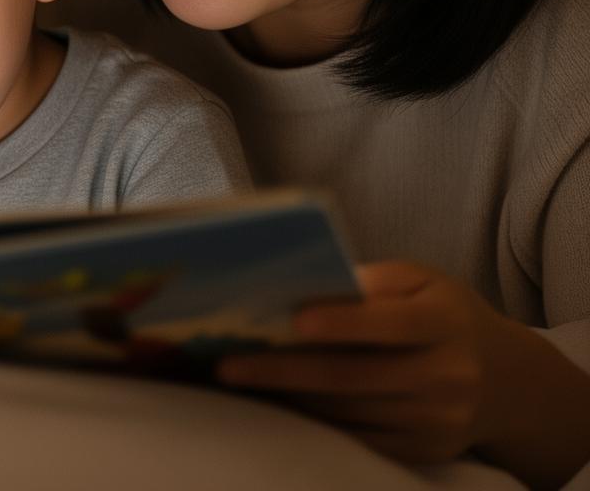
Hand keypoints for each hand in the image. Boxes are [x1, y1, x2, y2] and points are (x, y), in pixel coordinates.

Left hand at [218, 261, 589, 487]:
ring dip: (288, 397)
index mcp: (445, 322)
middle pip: (353, 376)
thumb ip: (371, 281)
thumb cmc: (442, 315)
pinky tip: (276, 402)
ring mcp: (436, 420)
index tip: (293, 321)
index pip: (390, 324)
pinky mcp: (423, 450)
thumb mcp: (421, 282)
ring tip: (238, 379)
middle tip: (227, 364)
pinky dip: (313, 421)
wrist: (504, 380)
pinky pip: (356, 438)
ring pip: (347, 411)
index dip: (342, 323)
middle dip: (284, 370)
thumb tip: (306, 284)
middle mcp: (447, 375)